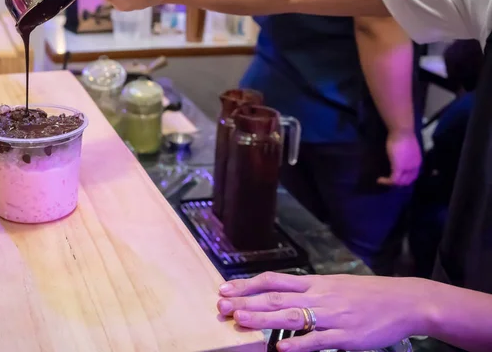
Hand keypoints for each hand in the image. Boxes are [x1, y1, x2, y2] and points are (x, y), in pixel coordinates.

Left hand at [217, 272, 431, 351]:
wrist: (404, 301)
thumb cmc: (368, 294)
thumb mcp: (335, 285)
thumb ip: (310, 291)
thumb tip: (282, 294)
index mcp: (315, 283)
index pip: (274, 280)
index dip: (248, 284)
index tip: (225, 288)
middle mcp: (319, 297)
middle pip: (275, 297)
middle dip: (246, 302)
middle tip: (222, 306)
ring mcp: (332, 317)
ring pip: (291, 316)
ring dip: (263, 319)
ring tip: (240, 320)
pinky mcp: (346, 336)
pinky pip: (318, 341)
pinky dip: (299, 346)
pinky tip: (281, 350)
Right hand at [377, 130, 421, 185]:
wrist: (402, 132)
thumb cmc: (403, 135)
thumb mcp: (406, 148)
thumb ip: (404, 155)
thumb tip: (399, 158)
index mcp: (417, 162)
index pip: (413, 176)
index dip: (404, 179)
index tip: (395, 177)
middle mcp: (414, 167)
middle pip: (407, 181)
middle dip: (397, 183)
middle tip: (388, 180)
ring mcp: (407, 168)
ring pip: (399, 182)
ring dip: (390, 183)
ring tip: (382, 180)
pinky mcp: (398, 167)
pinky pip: (393, 180)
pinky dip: (386, 182)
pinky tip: (379, 180)